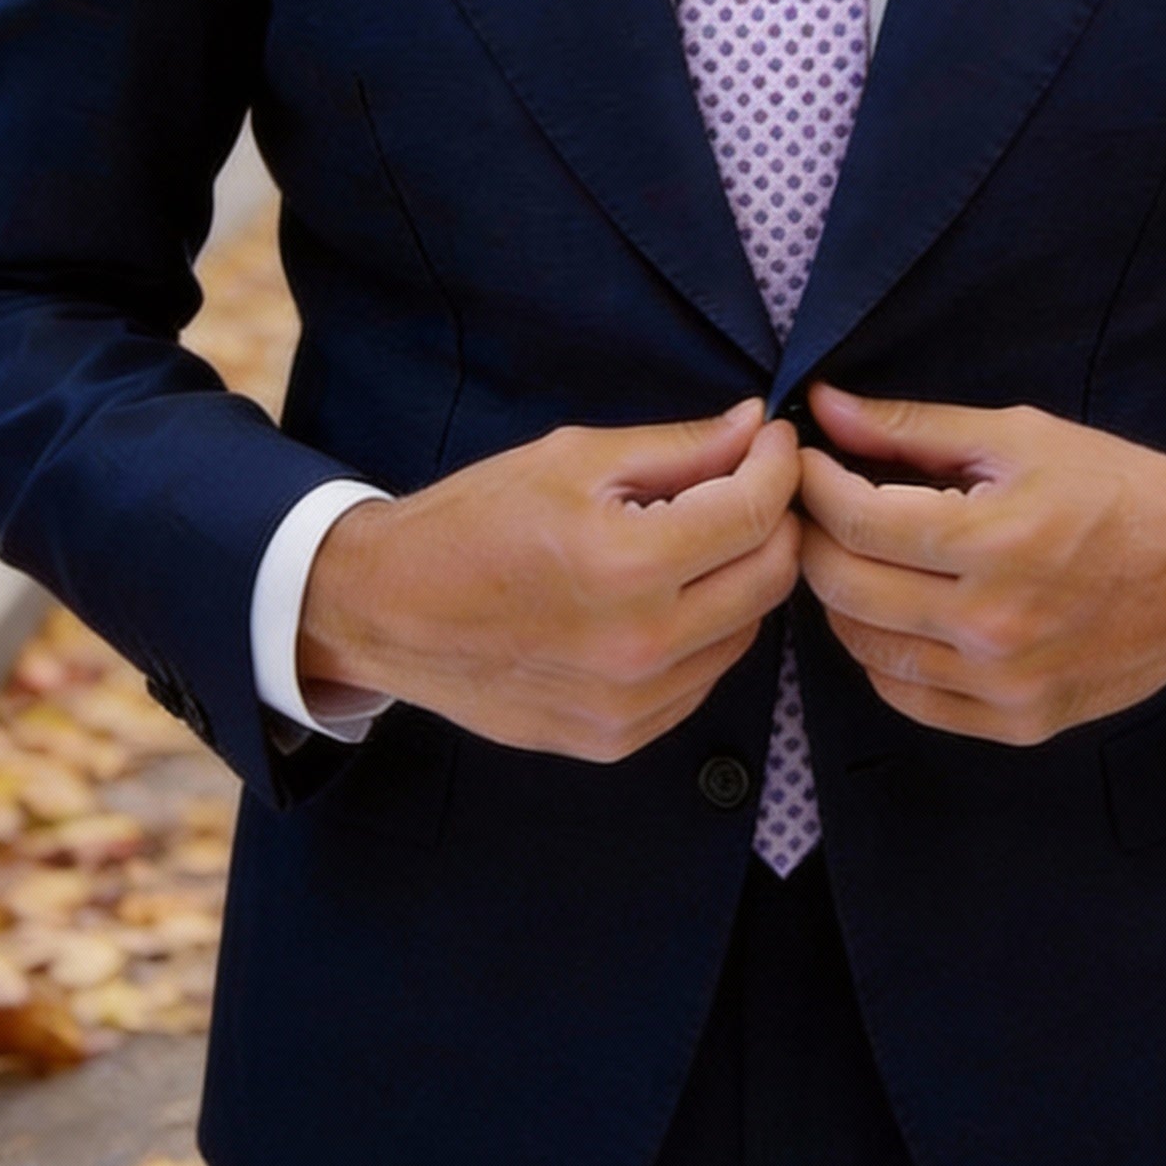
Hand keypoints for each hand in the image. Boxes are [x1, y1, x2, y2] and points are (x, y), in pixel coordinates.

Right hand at [297, 401, 801, 760]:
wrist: (387, 611)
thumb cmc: (473, 522)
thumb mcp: (573, 459)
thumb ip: (678, 448)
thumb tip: (755, 426)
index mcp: (627, 566)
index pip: (754, 514)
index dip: (778, 467)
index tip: (774, 441)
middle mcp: (640, 646)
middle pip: (770, 578)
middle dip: (777, 520)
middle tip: (753, 483)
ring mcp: (631, 704)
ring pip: (746, 633)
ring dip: (743, 578)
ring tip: (703, 538)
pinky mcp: (618, 738)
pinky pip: (702, 679)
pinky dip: (706, 632)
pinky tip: (666, 597)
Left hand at [797, 384, 1165, 744]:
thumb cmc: (1120, 491)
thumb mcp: (1020, 436)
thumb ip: (913, 428)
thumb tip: (824, 406)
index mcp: (995, 541)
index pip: (855, 519)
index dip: (813, 484)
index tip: (806, 461)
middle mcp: (994, 624)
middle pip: (845, 587)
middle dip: (813, 537)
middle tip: (817, 506)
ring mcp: (1004, 684)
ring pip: (865, 648)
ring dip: (841, 597)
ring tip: (855, 555)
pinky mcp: (1017, 722)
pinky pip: (908, 697)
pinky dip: (881, 655)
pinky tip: (893, 613)